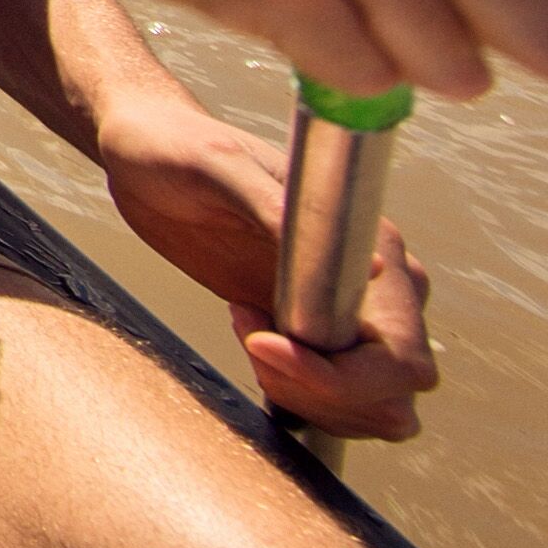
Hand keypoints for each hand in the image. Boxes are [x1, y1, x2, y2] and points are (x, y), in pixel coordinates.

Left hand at [97, 97, 438, 443]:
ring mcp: (343, 309)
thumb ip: (285, 213)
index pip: (401, 348)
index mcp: (371, 240)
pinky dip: (299, 395)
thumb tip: (373, 267)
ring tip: (250, 338)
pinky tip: (253, 347)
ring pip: (373, 401)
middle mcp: (373, 281)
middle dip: (324, 390)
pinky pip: (334, 394)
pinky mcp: (306, 327)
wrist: (146, 152)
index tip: (262, 344)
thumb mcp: (222, 168)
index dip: (341, 373)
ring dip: (311, 397)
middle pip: (395, 385)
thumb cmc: (180, 146)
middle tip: (253, 344)